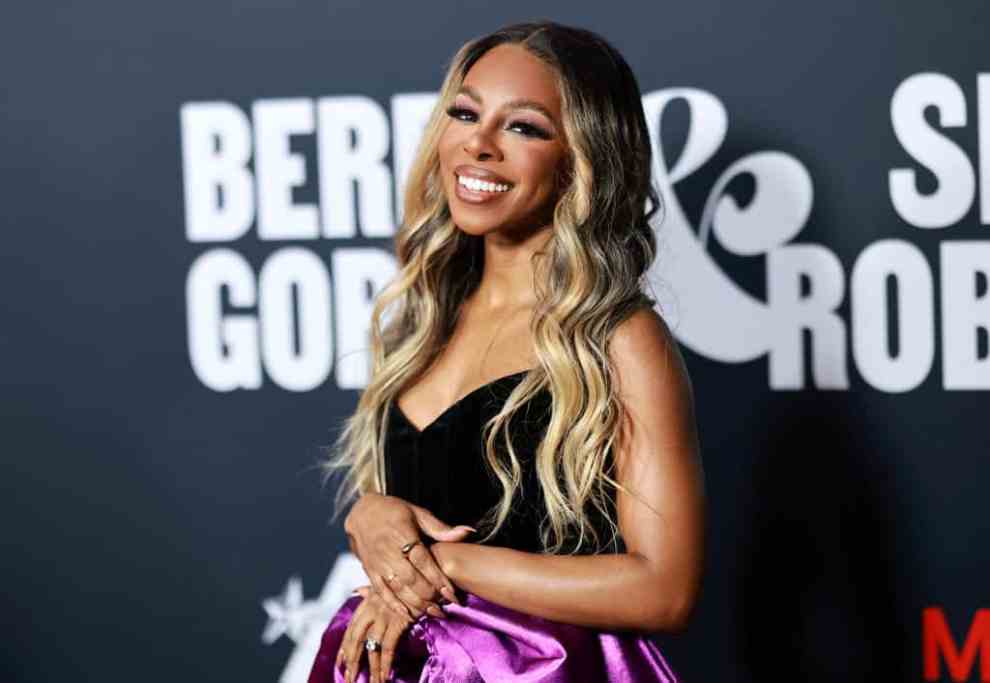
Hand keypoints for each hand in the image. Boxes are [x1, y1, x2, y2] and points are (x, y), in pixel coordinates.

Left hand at [336, 586, 411, 682]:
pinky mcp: (397, 621)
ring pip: (371, 646)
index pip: (351, 628)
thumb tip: (358, 590)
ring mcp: (384, 615)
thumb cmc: (406, 579)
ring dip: (371, 668)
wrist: (421, 571)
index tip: (340, 663)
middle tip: (348, 679)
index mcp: (367, 602)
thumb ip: (370, 590)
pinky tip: (385, 676)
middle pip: (355, 639)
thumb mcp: (386, 584)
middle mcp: (372, 609)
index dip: (344, 647)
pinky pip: (388, 647)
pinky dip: (385, 663)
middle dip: (352, 661)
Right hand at [344, 493, 473, 618]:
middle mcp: (389, 551)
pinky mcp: (370, 572)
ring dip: (415, 603)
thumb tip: (467, 532)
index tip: (452, 594)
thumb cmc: (393, 511)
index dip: (438, 578)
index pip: (423, 561)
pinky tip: (409, 615)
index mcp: (403, 535)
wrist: (361, 512)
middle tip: (446, 607)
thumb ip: (440, 529)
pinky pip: (381, 592)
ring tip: (433, 613)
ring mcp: (378, 563)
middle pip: (411, 579)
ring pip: (397, 588)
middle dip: (429, 595)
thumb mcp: (417, 514)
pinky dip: (394, 605)